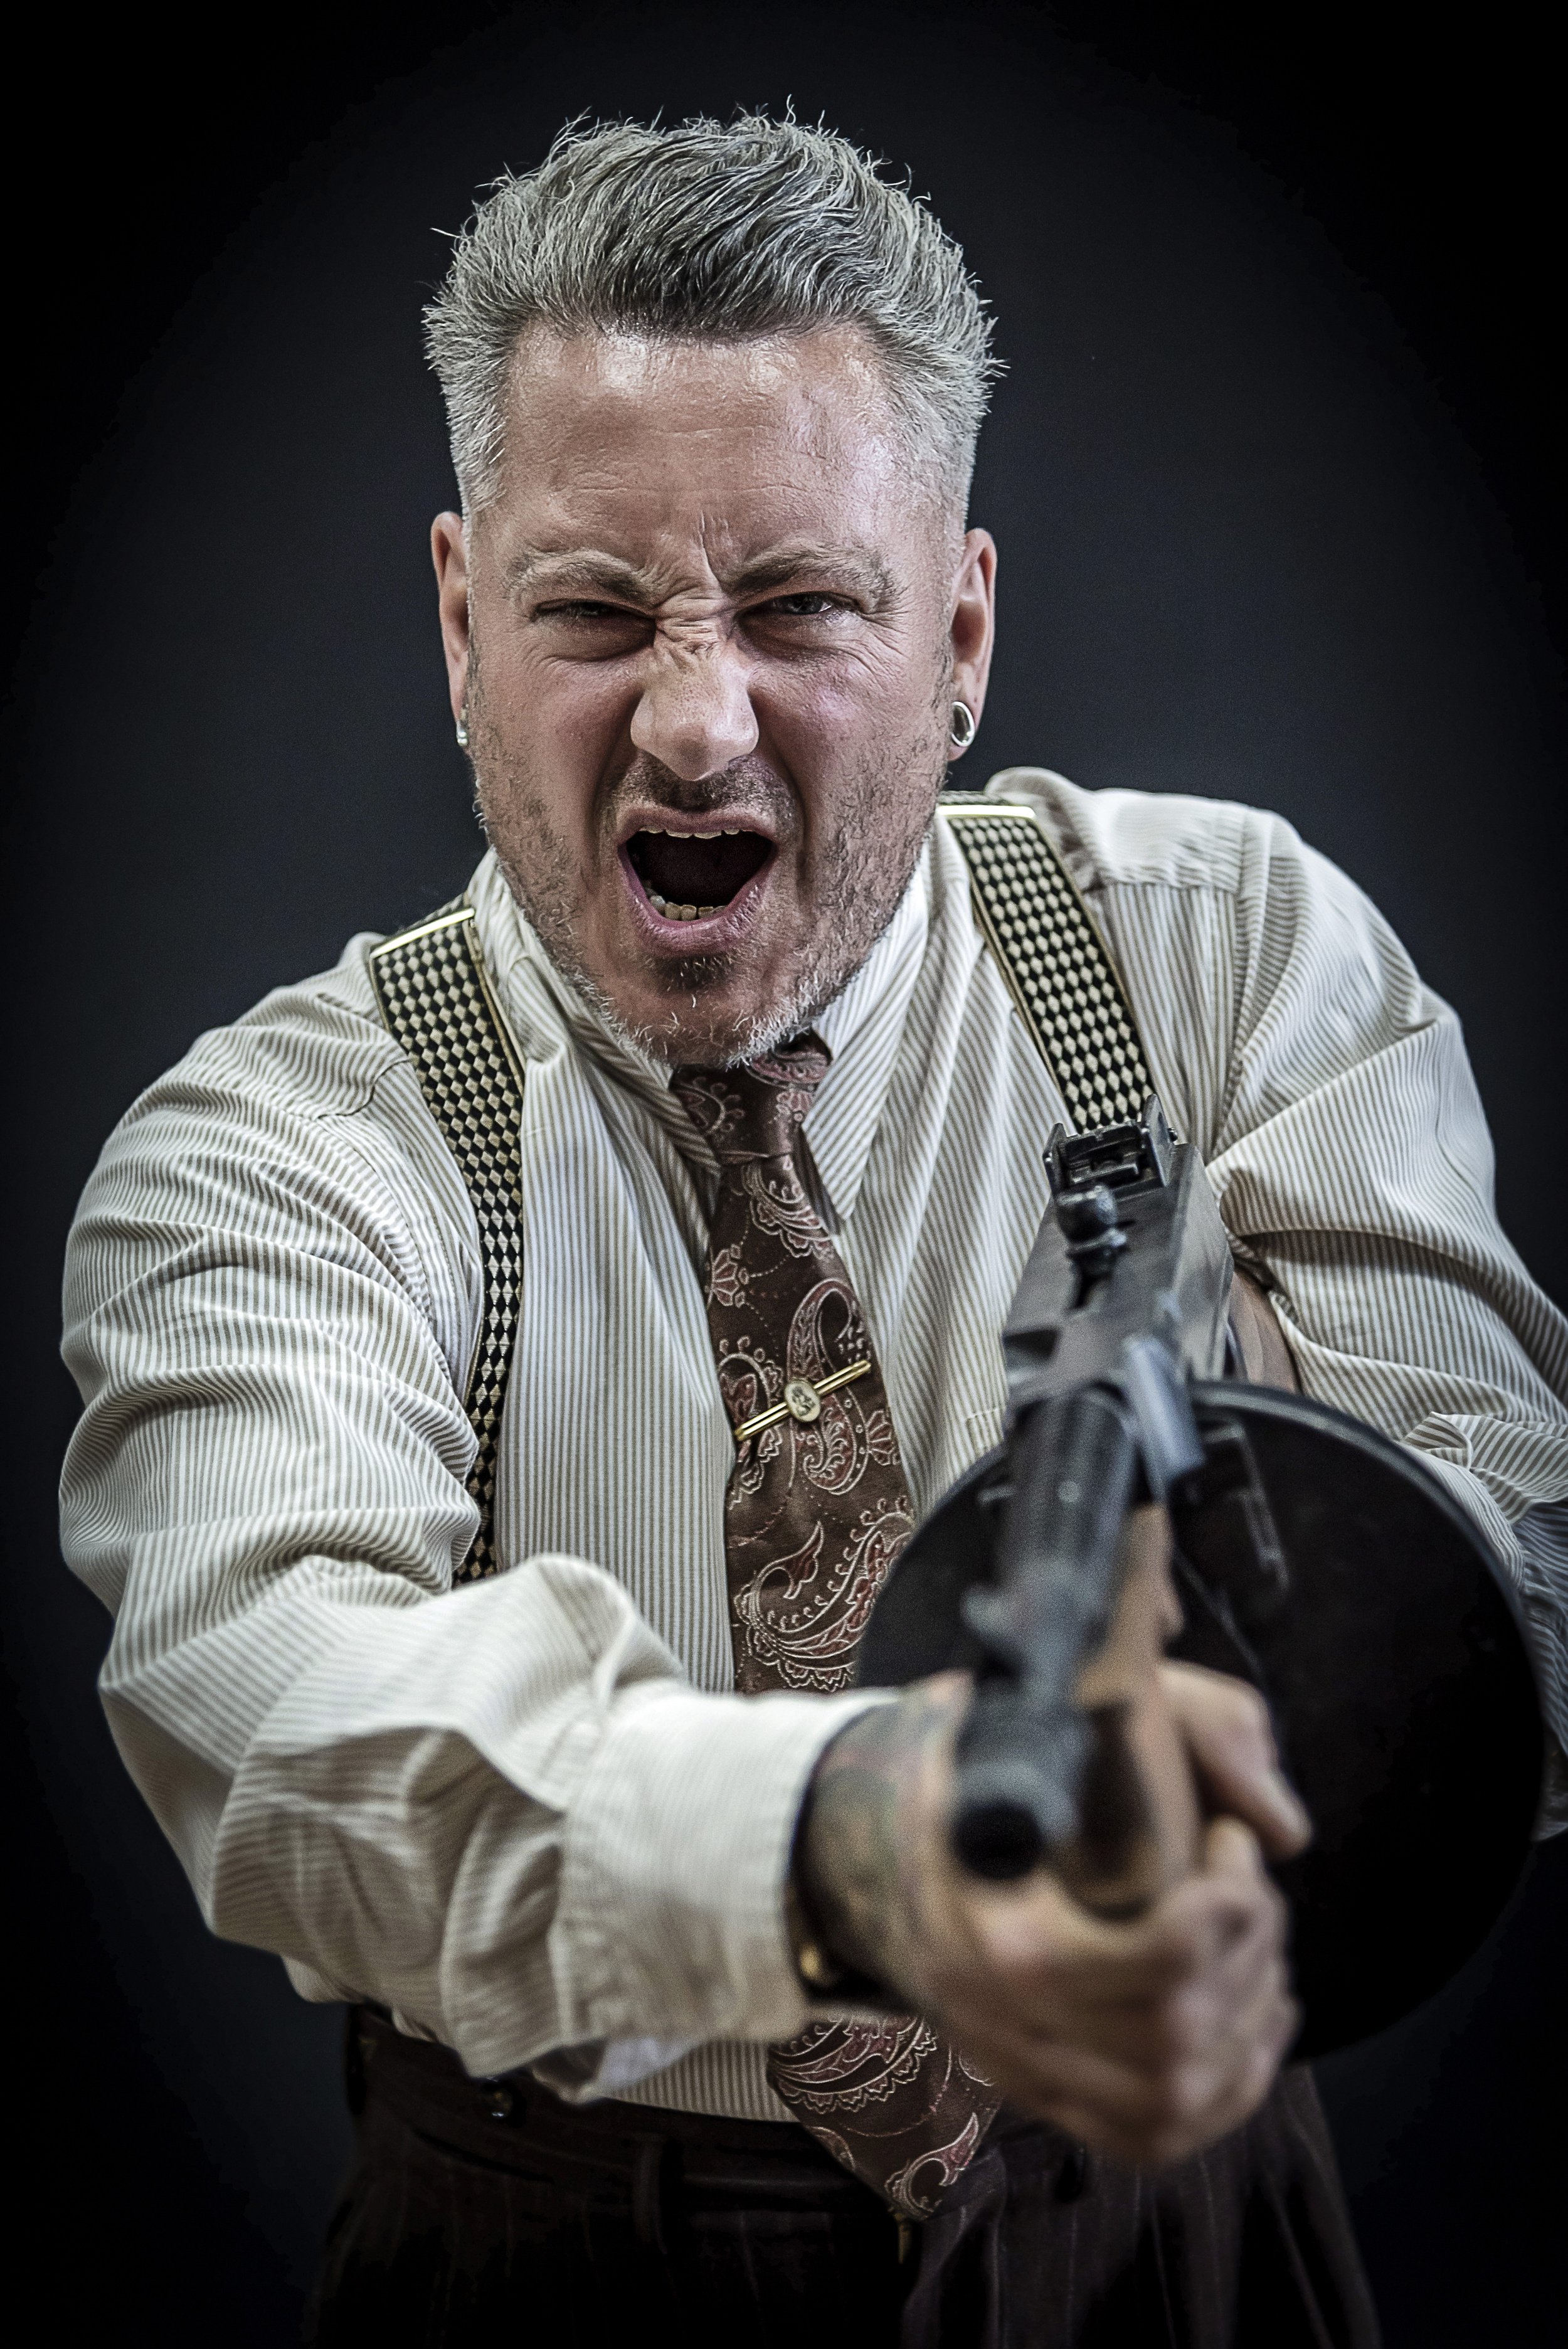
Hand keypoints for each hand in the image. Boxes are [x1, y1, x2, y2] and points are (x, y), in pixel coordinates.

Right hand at [796, 1669, 1306, 2166]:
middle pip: (1181, 2030)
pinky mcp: (1044, 2105)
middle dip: (1249, 1956)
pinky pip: (1158, 2139)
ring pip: (1179, 2097)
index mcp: (1002, 1936)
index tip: (1229, 1837)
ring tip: (1262, 1948)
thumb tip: (1193, 1703)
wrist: (870, 1854)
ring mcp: (1021, 2075)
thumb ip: (1082, 1698)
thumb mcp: (1003, 1718)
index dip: (1230, 1902)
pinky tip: (1255, 2017)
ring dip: (1250, 2023)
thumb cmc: (966, 1775)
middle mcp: (1004, 2025)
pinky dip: (1231, 2089)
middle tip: (1254, 1890)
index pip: (1163, 1955)